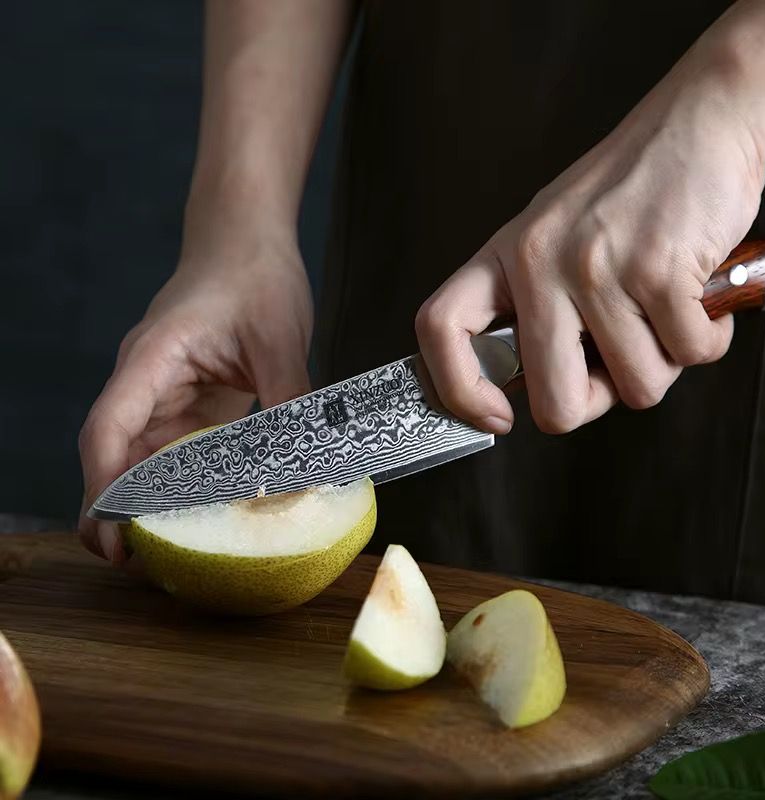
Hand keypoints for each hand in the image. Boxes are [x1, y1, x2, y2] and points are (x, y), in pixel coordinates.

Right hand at [78, 224, 312, 563]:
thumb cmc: (253, 273)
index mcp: (152, 360)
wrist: (248, 239)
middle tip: (138, 565)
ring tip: (169, 551)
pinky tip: (204, 511)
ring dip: (151, 503)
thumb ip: (288, 403)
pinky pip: (179, 449)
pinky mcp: (191, 400)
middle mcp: (147, 382)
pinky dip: (185, 483)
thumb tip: (305, 470)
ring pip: (145, 458)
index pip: (109, 430)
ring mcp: (167, 392)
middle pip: (115, 455)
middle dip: (118, 511)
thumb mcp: (277, 340)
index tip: (114, 534)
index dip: (105, 488)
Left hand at [415, 24, 764, 435]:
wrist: (699, 119)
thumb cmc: (627, 190)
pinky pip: (688, 354)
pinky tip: (698, 300)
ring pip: (635, 387)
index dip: (458, 391)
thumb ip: (534, 305)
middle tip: (616, 371)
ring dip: (661, 364)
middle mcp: (540, 265)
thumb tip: (536, 388)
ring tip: (663, 313)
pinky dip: (704, 340)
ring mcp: (598, 270)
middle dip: (595, 404)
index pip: (440, 328)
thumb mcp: (551, 235)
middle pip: (555, 402)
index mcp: (505, 257)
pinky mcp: (660, 271)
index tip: (495, 418)